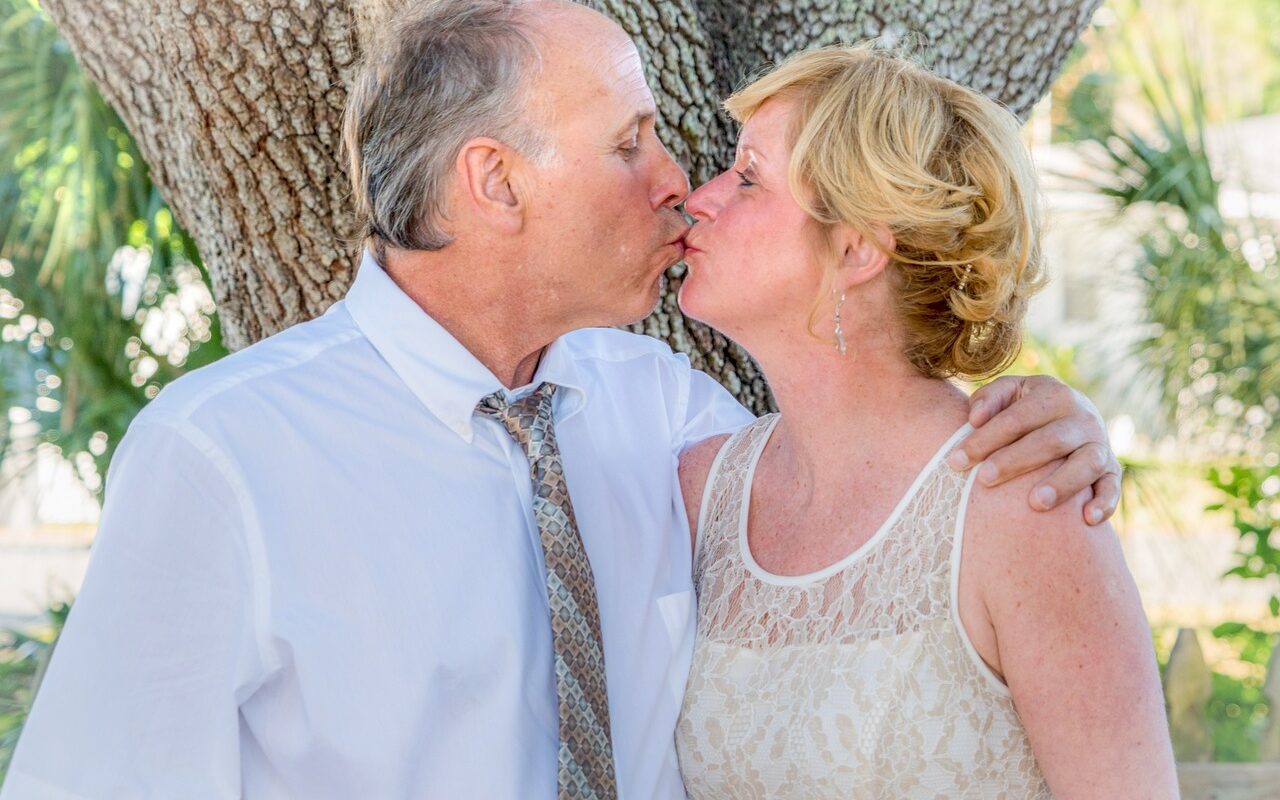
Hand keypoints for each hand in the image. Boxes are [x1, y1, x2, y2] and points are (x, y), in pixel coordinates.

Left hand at [947, 374, 1119, 525]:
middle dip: (1015, 461)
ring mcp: (1100, 444)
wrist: (1071, 416)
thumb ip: (989, 398)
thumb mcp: (1010, 393)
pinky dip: (1105, 503)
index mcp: (1055, 395)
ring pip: (1086, 464)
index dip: (985, 439)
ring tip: (1034, 503)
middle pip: (1049, 441)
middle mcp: (1083, 418)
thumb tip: (974, 418)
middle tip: (984, 480)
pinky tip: (1086, 519)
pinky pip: (1114, 488)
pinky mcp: (1112, 470)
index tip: (956, 460)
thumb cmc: (1027, 408)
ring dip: (1062, 484)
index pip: (1016, 419)